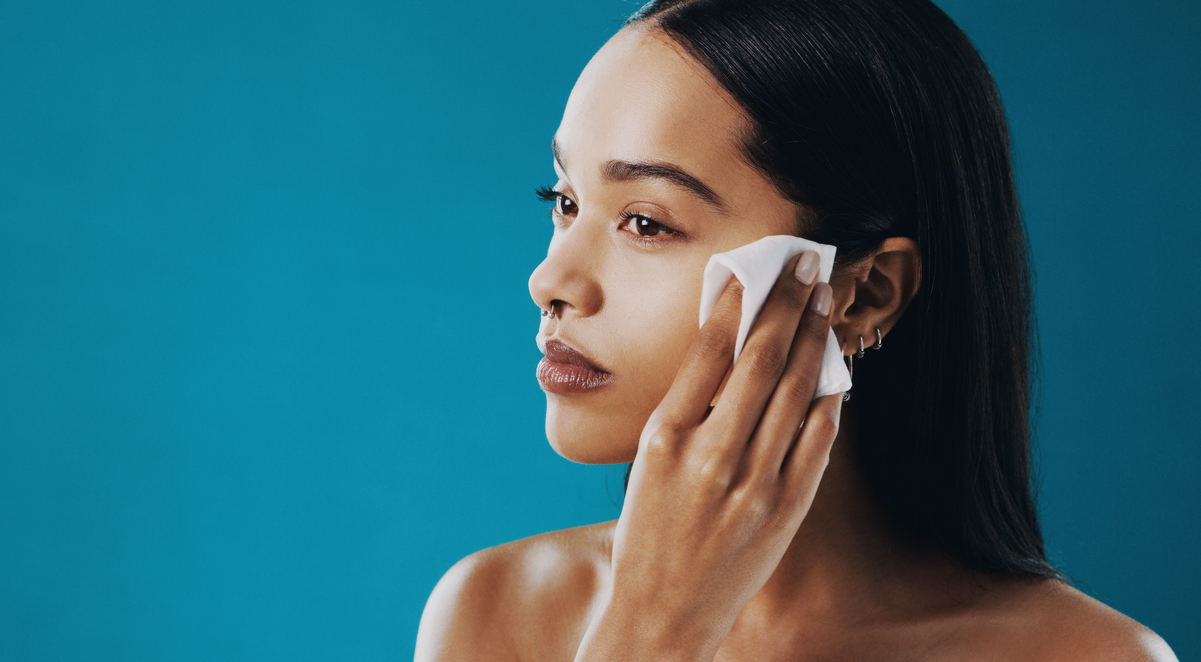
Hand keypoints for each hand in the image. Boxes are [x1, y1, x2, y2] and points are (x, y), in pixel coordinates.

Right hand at [575, 250, 843, 661]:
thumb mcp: (647, 462)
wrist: (662, 615)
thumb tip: (727, 348)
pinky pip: (816, 440)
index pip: (709, 351)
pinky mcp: (784, 510)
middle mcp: (709, 456)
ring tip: (825, 301)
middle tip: (807, 264)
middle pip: (760, 360)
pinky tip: (836, 367)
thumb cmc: (648, 533)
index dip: (739, 301)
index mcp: (664, 437)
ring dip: (813, 338)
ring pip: (794, 392)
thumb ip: (685, 409)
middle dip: (787, 303)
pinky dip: (829, 399)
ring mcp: (751, 484)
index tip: (756, 267)